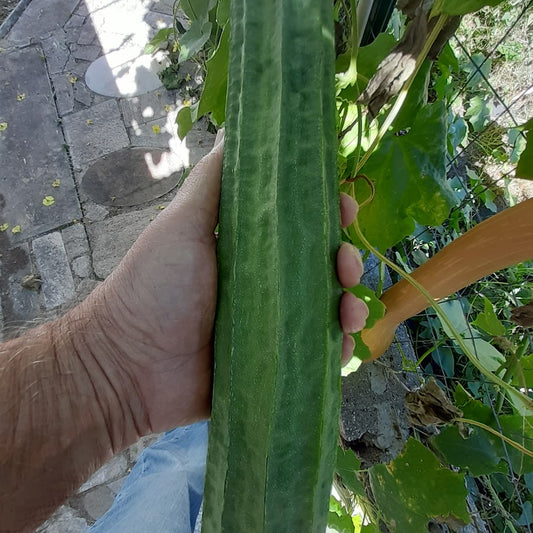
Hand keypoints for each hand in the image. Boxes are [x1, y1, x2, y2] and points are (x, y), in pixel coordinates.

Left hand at [91, 131, 367, 433]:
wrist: (129, 367)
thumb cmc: (154, 288)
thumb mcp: (181, 224)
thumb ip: (211, 181)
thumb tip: (232, 134)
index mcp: (249, 250)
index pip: (300, 227)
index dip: (327, 215)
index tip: (344, 209)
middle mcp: (264, 285)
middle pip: (321, 269)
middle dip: (345, 262)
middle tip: (346, 265)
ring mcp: (271, 327)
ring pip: (326, 312)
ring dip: (349, 307)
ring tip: (349, 311)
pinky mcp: (273, 364)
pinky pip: (316, 357)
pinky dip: (336, 352)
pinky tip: (343, 346)